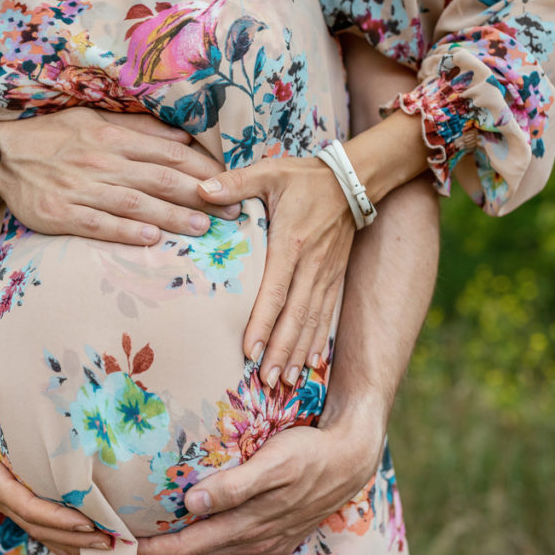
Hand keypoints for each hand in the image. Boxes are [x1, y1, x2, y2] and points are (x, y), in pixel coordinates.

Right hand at [0, 107, 239, 243]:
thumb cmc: (53, 137)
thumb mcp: (95, 119)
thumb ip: (140, 130)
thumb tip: (184, 137)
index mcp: (112, 136)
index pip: (168, 153)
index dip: (202, 169)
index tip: (230, 183)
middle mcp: (101, 160)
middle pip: (159, 178)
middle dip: (198, 196)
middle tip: (230, 212)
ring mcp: (81, 187)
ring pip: (134, 202)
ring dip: (170, 216)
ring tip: (202, 228)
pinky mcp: (61, 212)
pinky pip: (98, 224)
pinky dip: (125, 231)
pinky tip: (151, 239)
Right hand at [0, 374, 111, 554]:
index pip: (27, 504)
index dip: (56, 516)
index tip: (85, 520)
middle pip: (40, 525)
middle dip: (74, 536)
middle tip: (111, 539)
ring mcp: (5, 500)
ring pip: (40, 529)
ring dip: (72, 540)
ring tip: (109, 545)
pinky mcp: (10, 498)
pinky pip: (37, 523)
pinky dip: (60, 538)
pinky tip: (82, 547)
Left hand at [136, 406, 384, 554]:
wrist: (350, 459)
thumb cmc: (307, 451)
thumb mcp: (273, 461)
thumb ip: (234, 485)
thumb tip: (192, 504)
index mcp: (247, 521)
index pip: (188, 545)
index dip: (153, 551)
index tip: (122, 547)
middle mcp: (253, 539)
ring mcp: (266, 545)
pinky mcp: (277, 541)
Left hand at [197, 156, 354, 386]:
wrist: (354, 180)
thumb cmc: (303, 177)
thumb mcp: (269, 171)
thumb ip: (235, 182)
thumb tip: (200, 189)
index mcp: (292, 243)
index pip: (276, 290)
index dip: (263, 322)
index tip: (250, 351)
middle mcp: (312, 265)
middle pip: (295, 316)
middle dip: (281, 351)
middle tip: (266, 381)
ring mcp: (326, 275)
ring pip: (312, 321)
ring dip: (298, 354)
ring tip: (284, 383)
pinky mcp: (333, 279)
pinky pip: (326, 316)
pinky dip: (317, 342)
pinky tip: (310, 366)